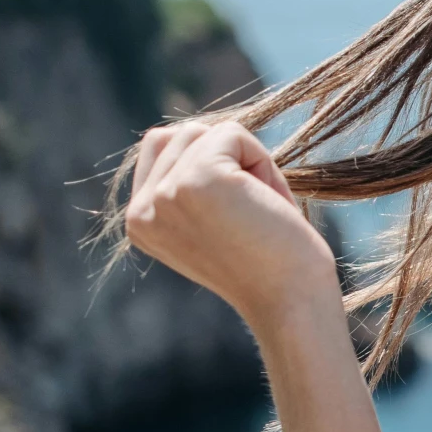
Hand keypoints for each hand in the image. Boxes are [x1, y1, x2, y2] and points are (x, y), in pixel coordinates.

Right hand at [123, 119, 339, 337]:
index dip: (211, 162)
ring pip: (209, 131)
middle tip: (252, 213)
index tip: (234, 216)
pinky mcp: (196, 180)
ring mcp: (164, 194)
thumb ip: (189, 182)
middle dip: (229, 160)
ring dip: (248, 162)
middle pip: (184, 133)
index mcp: (140, 220)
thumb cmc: (270, 260)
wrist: (292, 301)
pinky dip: (263, 162)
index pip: (159, 145)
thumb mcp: (212, 219)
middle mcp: (142, 209)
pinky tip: (266, 206)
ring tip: (258, 210)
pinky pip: (233, 134)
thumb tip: (193, 130)